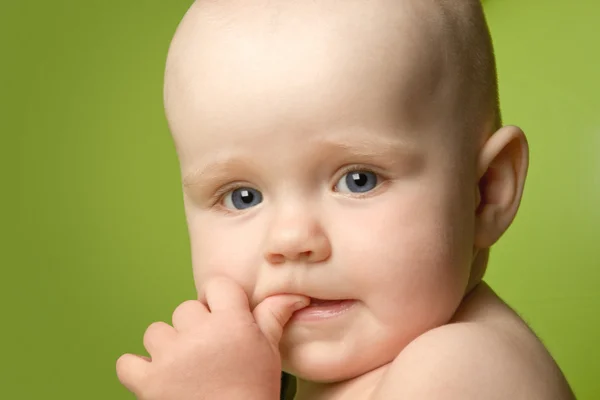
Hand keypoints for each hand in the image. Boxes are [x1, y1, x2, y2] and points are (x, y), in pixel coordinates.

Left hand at [116, 276, 308, 399]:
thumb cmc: (254, 393)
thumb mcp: (269, 353)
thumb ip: (273, 317)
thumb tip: (293, 295)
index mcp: (231, 322)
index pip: (217, 286)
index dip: (219, 302)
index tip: (222, 318)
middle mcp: (198, 333)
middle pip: (185, 308)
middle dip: (194, 326)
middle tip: (208, 352)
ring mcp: (170, 357)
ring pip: (156, 331)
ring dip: (166, 346)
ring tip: (183, 367)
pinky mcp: (147, 381)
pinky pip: (127, 362)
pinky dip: (137, 369)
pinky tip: (155, 377)